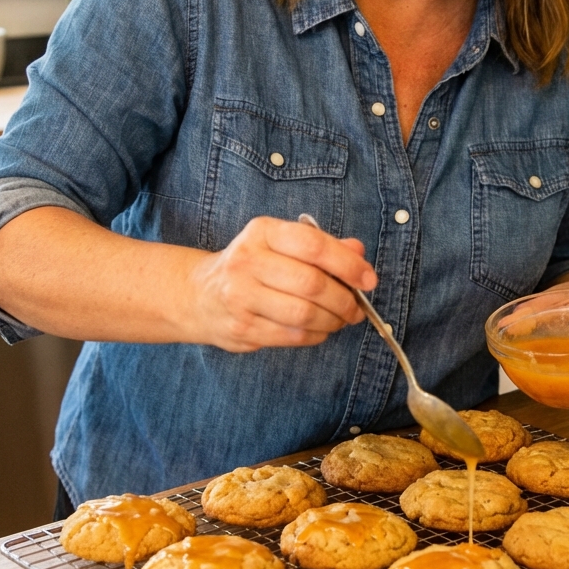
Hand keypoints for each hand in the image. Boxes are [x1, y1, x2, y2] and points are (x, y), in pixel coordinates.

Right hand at [187, 216, 376, 352]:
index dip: (348, 264)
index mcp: (262, 232)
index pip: (313, 245)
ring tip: (340, 319)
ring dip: (332, 321)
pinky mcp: (241, 328)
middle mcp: (248, 261)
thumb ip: (321, 246)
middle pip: (311, 284)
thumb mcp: (281, 243)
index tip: (368, 279)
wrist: (199, 294)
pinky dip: (315, 335)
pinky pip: (292, 336)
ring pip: (304, 314)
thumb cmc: (252, 266)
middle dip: (344, 300)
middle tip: (356, 308)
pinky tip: (319, 329)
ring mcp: (241, 296)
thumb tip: (358, 252)